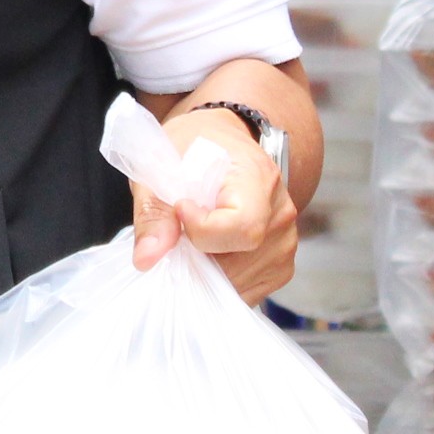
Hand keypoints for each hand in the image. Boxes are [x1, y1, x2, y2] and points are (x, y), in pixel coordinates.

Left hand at [132, 104, 298, 304]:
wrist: (222, 143)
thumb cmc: (191, 147)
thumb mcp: (160, 166)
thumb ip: (153, 213)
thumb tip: (148, 259)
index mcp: (257, 178)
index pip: (242, 227)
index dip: (202, 230)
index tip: (180, 208)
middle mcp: (280, 212)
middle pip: (237, 261)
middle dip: (195, 259)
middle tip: (176, 234)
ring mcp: (285, 241)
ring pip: (240, 282)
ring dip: (205, 274)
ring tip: (192, 242)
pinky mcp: (280, 265)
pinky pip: (247, 291)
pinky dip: (219, 283)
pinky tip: (207, 257)